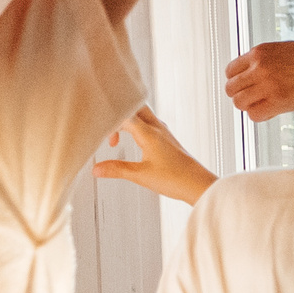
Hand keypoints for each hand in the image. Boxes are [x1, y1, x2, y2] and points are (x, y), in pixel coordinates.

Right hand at [93, 108, 216, 204]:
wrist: (199, 184)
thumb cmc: (174, 179)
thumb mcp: (141, 176)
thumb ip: (117, 169)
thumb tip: (95, 169)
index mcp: (148, 133)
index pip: (122, 115)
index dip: (107, 120)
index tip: (94, 128)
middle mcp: (156, 128)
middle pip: (132, 107)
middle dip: (116, 116)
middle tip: (105, 133)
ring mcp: (163, 132)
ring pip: (141, 115)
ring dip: (126, 122)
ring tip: (114, 141)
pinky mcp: (167, 139)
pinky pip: (148, 123)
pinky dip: (136, 127)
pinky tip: (134, 142)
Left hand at [223, 39, 293, 120]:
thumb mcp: (287, 50)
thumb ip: (267, 61)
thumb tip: (252, 77)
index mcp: (261, 51)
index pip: (231, 70)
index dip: (239, 81)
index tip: (249, 87)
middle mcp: (260, 65)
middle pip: (231, 88)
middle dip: (241, 95)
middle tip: (257, 99)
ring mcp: (268, 83)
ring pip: (239, 102)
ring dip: (250, 106)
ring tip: (267, 104)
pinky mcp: (280, 101)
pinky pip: (254, 115)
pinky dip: (261, 116)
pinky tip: (274, 111)